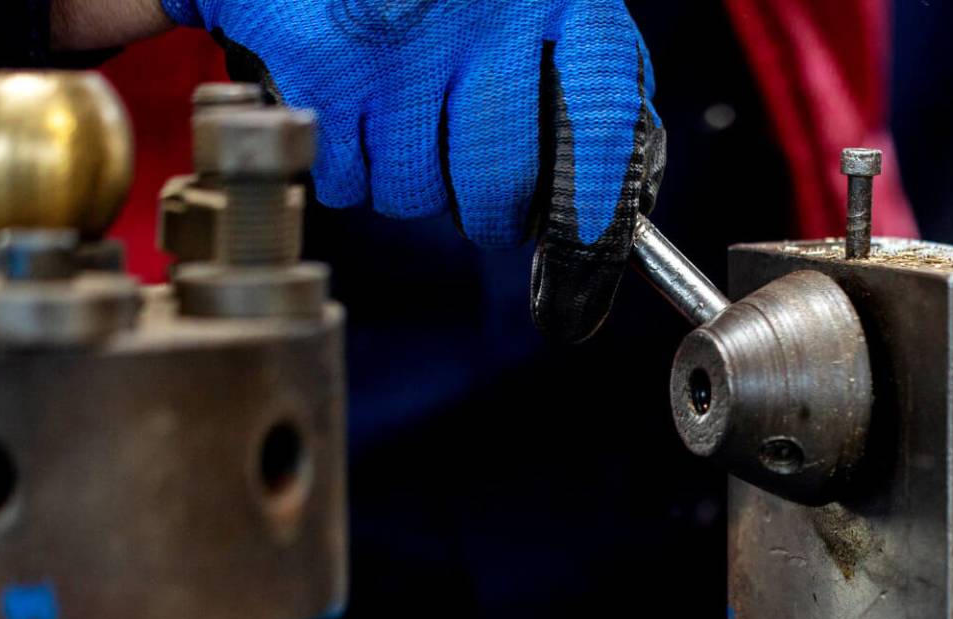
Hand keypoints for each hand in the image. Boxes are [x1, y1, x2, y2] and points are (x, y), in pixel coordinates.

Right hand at [158, 0, 662, 341]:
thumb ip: (594, 77)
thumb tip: (629, 194)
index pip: (602, 129)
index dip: (594, 210)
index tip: (581, 261)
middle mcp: (489, 13)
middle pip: (497, 185)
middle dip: (491, 217)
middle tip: (484, 207)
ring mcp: (402, 41)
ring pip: (413, 194)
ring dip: (411, 188)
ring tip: (406, 132)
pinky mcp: (324, 60)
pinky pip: (345, 180)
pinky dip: (349, 171)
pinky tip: (355, 119)